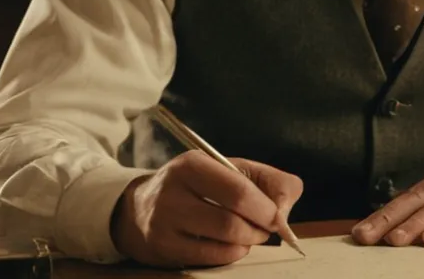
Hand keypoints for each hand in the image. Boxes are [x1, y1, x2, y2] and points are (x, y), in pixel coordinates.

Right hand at [111, 150, 303, 267]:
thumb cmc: (197, 186)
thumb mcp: (229, 169)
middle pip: (231, 221)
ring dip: (248, 242)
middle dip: (260, 228)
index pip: (239, 191)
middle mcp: (173, 193)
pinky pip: (211, 259)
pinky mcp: (164, 249)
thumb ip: (268, 180)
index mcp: (192, 164)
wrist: (139, 208)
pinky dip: (232, 254)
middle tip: (267, 227)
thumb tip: (284, 210)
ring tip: (251, 234)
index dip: (266, 208)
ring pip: (223, 242)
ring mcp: (164, 224)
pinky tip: (233, 245)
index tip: (277, 214)